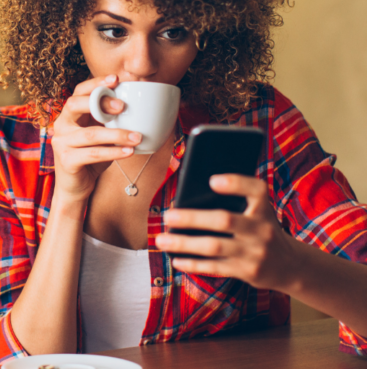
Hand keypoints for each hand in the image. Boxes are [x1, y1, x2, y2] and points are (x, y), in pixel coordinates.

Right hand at [50, 74, 141, 203]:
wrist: (75, 188)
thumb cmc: (90, 158)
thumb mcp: (100, 135)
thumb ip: (109, 121)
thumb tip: (138, 106)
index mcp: (69, 115)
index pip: (79, 92)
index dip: (95, 83)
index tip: (116, 79)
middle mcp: (61, 125)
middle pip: (75, 104)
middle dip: (100, 102)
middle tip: (123, 106)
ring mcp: (61, 143)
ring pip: (90, 134)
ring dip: (117, 134)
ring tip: (137, 136)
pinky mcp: (67, 161)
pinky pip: (93, 153)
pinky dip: (113, 152)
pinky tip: (129, 151)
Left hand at [155, 174, 299, 290]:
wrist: (291, 265)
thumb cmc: (262, 229)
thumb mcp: (258, 212)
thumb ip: (235, 202)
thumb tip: (189, 199)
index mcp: (264, 208)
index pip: (256, 190)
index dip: (235, 183)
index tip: (212, 181)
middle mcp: (262, 229)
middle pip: (224, 220)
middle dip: (193, 218)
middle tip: (167, 216)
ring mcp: (254, 252)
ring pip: (214, 247)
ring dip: (184, 243)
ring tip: (161, 240)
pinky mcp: (247, 272)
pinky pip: (215, 267)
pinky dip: (193, 264)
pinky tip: (176, 259)